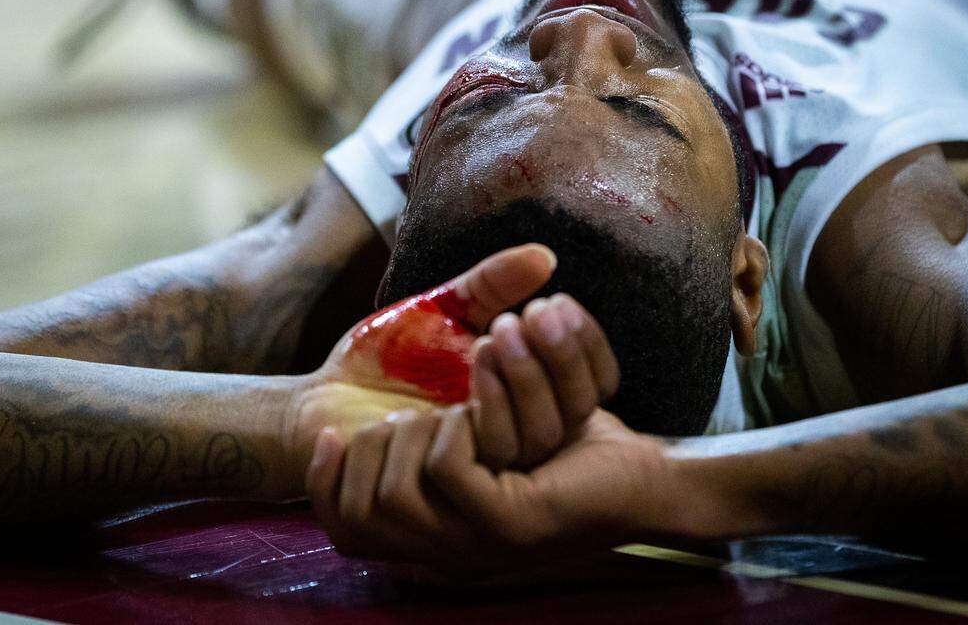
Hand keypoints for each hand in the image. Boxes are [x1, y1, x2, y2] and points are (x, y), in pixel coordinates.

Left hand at [284, 242, 615, 489]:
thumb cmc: (385, 354)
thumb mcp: (442, 309)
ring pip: (529, 440)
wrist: (326, 401)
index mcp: (525, 396)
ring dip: (513, 385)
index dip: (583, 344)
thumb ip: (489, 285)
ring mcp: (485, 465)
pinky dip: (477, 411)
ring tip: (486, 342)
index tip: (556, 303)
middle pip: (567, 414)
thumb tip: (546, 255)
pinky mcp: (450, 486)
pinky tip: (448, 375)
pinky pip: (478, 460)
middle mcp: (515, 437)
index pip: (590, 382)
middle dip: (549, 363)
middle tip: (513, 322)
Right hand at [304, 407, 671, 570]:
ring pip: (397, 487)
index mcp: (435, 544)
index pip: (345, 535)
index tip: (328, 435)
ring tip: (449, 409)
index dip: (321, 487)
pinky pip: (445, 467)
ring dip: (415, 431)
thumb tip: (361, 431)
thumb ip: (428, 451)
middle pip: (360, 511)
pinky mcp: (508, 526)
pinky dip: (455, 427)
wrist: (646, 477)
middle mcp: (448, 558)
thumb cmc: (566, 453)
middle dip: (368, 448)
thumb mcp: (484, 447)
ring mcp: (476, 550)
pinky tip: (480, 415)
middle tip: (407, 413)